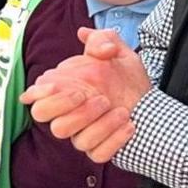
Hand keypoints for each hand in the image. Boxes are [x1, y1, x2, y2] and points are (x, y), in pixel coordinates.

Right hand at [20, 28, 151, 163]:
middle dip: (62, 104)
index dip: (39, 91)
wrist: (153, 106)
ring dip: (95, 122)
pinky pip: (98, 153)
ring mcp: (82, 135)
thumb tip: (84, 33)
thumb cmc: (128, 81)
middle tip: (86, 94)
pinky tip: (129, 124)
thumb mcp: (120, 53)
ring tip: (118, 108)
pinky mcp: (99, 151)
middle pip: (42, 116)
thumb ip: (103, 39)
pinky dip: (114, 139)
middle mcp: (68, 115)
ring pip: (72, 137)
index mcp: (64, 92)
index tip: (56, 83)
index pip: (35, 96)